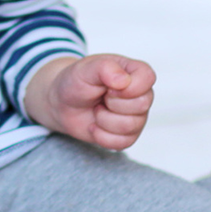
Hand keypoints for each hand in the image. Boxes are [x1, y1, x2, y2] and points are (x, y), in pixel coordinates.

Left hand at [22, 54, 155, 149]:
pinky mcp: (128, 135)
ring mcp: (136, 116)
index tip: (108, 87)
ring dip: (104, 120)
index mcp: (134, 71)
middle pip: (141, 105)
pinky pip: (123, 143)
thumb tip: (124, 80)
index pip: (148, 78)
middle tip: (100, 97)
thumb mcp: (85, 69)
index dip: (128, 87)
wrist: (62, 104)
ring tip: (96, 110)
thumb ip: (105, 67)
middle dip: (112, 104)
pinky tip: (94, 126)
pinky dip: (102, 136)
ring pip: (131, 126)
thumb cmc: (76, 82)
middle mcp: (140, 94)